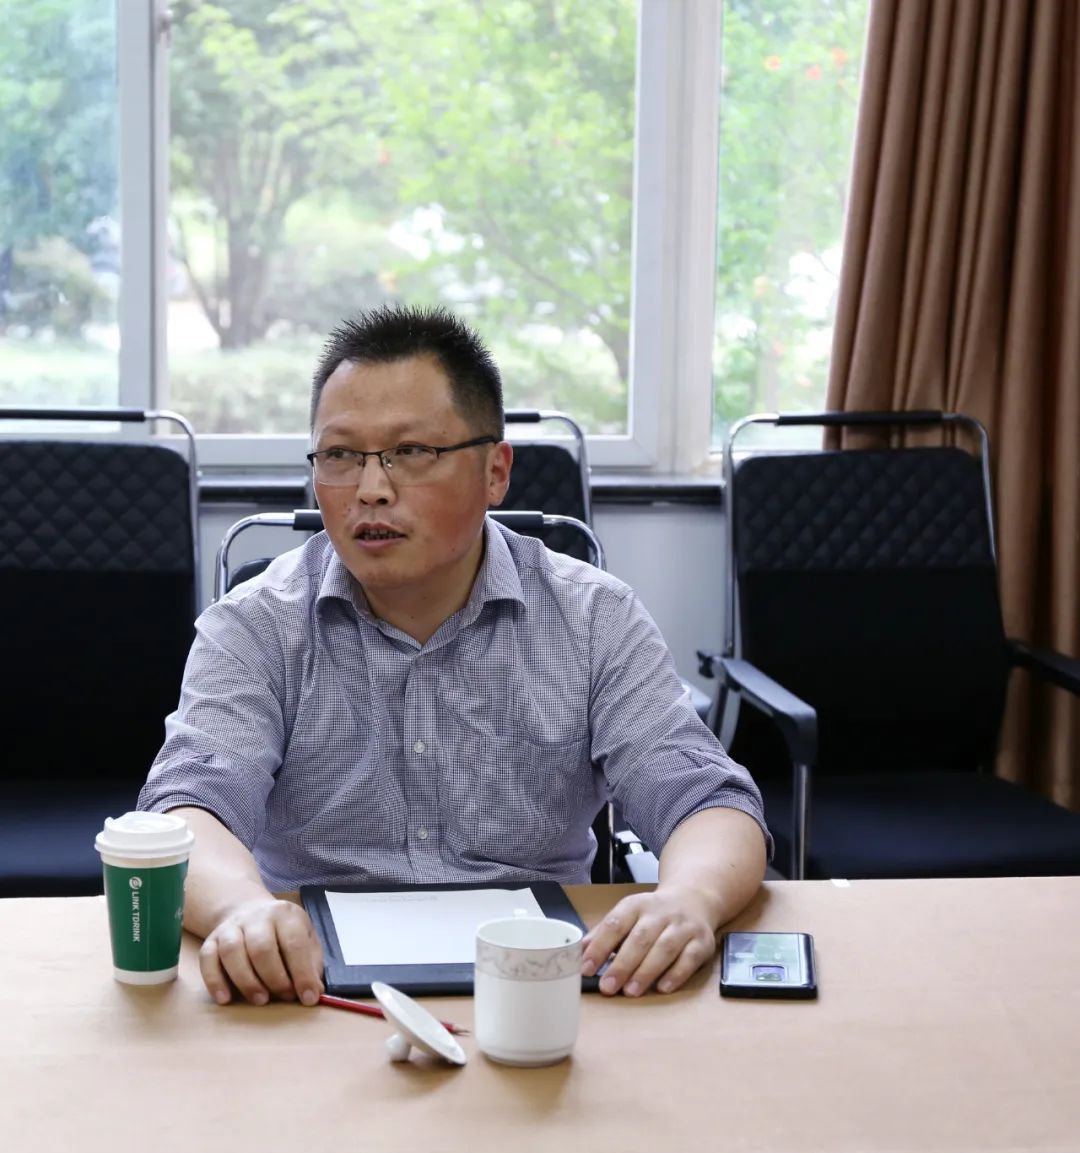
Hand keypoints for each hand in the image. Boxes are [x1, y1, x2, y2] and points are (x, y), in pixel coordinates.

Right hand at [198, 897, 324, 1006]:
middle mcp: (257, 917)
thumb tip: (314, 992)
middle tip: (283, 997)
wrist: (249, 911)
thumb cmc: (283, 933)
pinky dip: (214, 981)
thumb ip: (312, 964)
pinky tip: (225, 999)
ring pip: (232, 952)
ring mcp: (231, 927)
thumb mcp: (305, 939)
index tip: (308, 998)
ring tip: (260, 1000)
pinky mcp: (211, 940)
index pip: (294, 943)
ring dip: (246, 981)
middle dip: (274, 978)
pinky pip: (207, 960)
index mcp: (285, 914)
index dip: (302, 973)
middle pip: (261, 948)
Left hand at [580, 886, 717, 996]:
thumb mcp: (629, 914)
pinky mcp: (702, 941)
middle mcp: (661, 913)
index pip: (615, 923)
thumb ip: (606, 933)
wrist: (694, 899)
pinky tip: (662, 988)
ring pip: (664, 948)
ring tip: (631, 991)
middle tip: (607, 986)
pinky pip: (689, 959)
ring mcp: (683, 927)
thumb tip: (581, 952)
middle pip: (640, 938)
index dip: (599, 946)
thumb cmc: (654, 914)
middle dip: (622, 964)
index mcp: (637, 905)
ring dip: (646, 971)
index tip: (586, 968)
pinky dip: (676, 974)